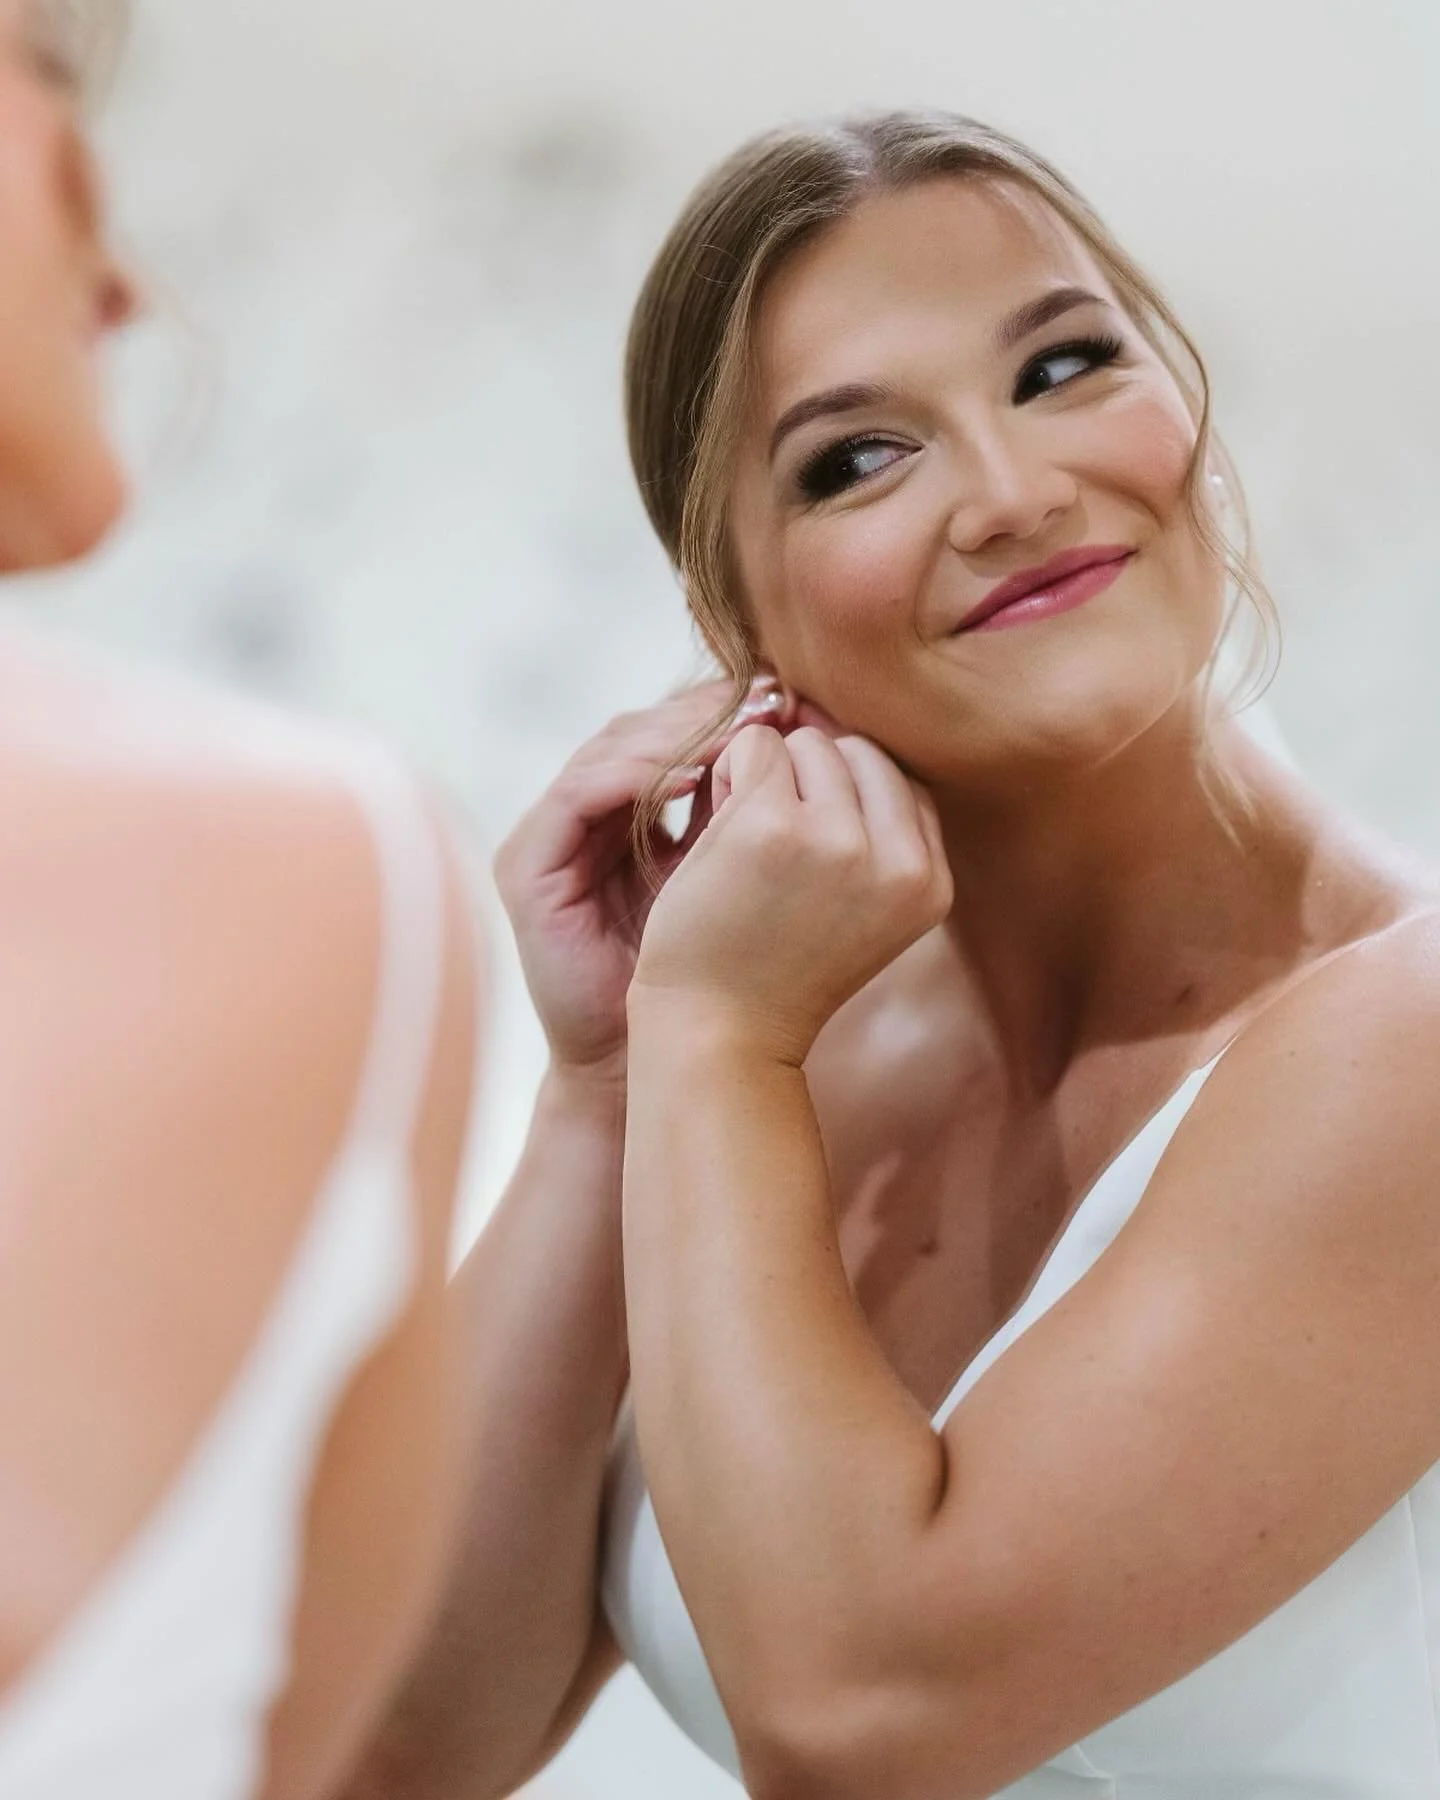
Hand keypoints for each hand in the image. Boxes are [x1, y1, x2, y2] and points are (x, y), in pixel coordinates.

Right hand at [493, 680, 789, 1081]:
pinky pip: (581, 792)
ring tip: (740, 726)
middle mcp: (583, 816)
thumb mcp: (743, 877)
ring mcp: (549, 837)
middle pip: (640, 729)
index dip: (728, 711)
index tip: (791, 700)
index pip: (674, 734)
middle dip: (708, 710)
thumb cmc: (712, 975)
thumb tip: (817, 743)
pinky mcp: (528, 864)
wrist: (663, 1057)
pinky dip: (637, 774)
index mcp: (632, 815)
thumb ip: (757, 814)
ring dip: (679, 731)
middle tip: (769, 698)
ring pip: (610, 749)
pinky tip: (695, 772)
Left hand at [629, 725, 952, 1065]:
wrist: (719, 1034)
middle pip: (859, 751)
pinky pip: (755, 746)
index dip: (843, 802)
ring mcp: (839, 840)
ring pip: (808, 742)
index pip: (899, 783)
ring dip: (767, 777)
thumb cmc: (776, 966)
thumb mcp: (861, 907)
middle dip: (809, 781)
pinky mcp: (773, 826)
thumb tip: (838, 725)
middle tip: (773, 850)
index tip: (807, 859)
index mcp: (931, 882)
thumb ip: (877, 831)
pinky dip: (727, 776)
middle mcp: (899, 860)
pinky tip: (719, 836)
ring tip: (747, 845)